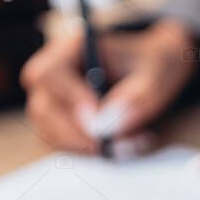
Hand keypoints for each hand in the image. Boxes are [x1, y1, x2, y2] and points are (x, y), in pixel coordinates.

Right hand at [20, 19, 199, 152]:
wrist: (156, 68)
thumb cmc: (154, 62)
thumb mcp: (157, 74)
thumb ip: (135, 97)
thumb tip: (106, 127)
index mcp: (73, 48)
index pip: (50, 75)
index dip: (71, 102)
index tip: (100, 123)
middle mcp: (55, 72)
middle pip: (42, 109)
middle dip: (77, 135)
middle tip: (115, 148)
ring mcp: (54, 98)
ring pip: (49, 131)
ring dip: (85, 147)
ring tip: (129, 144)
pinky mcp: (62, 120)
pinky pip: (62, 143)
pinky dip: (89, 151)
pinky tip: (122, 144)